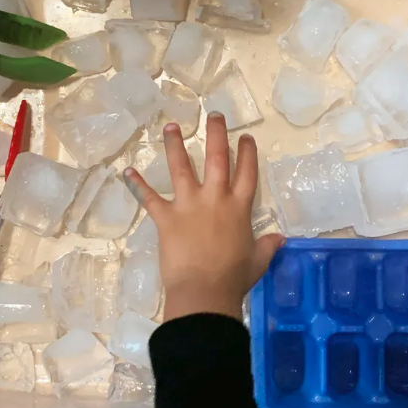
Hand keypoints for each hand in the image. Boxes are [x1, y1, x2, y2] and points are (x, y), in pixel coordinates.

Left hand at [124, 112, 284, 322]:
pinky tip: (126, 171)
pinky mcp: (166, 217)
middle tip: (214, 115)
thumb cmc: (233, 278)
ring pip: (181, 168)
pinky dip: (136, 185)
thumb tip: (280, 238)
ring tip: (171, 126)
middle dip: (216, 133)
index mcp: (239, 208)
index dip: (247, 153)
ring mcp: (188, 205)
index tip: (246, 137)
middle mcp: (214, 198)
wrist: (204, 292)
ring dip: (175, 145)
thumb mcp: (257, 261)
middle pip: (217, 158)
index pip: (247, 173)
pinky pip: (149, 197)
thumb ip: (267, 246)